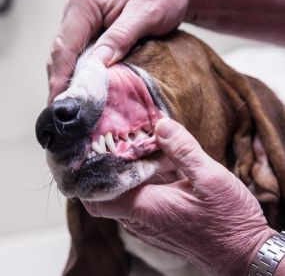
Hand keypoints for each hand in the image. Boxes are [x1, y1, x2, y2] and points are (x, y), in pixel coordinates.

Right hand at [48, 0, 189, 101]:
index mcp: (85, 5)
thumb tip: (98, 65)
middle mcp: (79, 12)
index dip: (60, 76)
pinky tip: (86, 87)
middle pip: (62, 53)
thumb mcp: (144, 13)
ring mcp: (86, 21)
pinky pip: (82, 53)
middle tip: (64, 110)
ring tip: (73, 104)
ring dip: (69, 79)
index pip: (65, 46)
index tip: (59, 101)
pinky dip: (81, 72)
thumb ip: (120, 37)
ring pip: (69, 55)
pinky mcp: (96, 30)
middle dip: (61, 82)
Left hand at [83, 118, 274, 275]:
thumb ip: (184, 150)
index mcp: (147, 208)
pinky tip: (164, 162)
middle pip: (112, 190)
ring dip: (135, 169)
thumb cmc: (229, 221)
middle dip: (116, 163)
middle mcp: (141, 219)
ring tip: (146, 144)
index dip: (90, 176)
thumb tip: (161, 126)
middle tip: (124, 137)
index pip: (97, 198)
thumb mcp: (210, 178)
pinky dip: (148, 179)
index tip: (94, 152)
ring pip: (129, 192)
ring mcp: (150, 223)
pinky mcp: (160, 223)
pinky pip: (144, 198)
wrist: (244, 255)